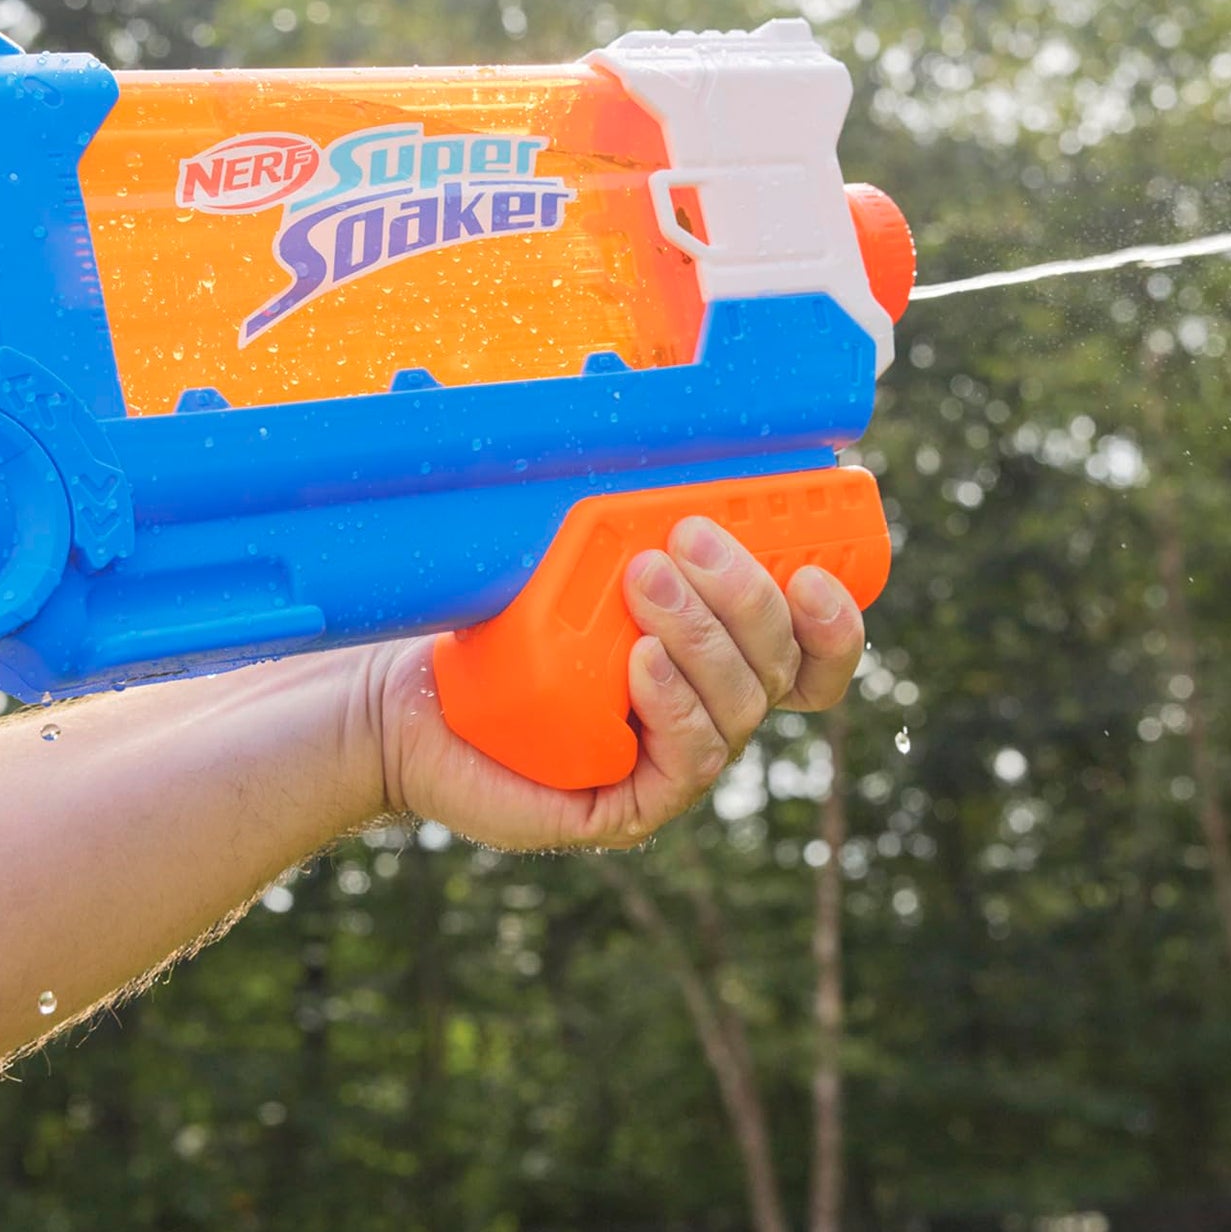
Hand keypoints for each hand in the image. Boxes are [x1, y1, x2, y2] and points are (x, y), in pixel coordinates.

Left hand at [363, 514, 865, 849]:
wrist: (399, 696)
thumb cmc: (489, 618)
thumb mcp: (566, 554)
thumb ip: (622, 512)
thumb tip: (649, 423)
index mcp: (711, 663)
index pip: (807, 658)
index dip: (830, 627)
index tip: (813, 573)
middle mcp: (703, 717)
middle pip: (776, 673)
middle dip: (747, 600)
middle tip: (687, 540)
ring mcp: (666, 768)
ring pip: (735, 713)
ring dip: (703, 640)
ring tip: (645, 581)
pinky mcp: (621, 807)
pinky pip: (681, 766)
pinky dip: (673, 709)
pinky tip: (642, 666)